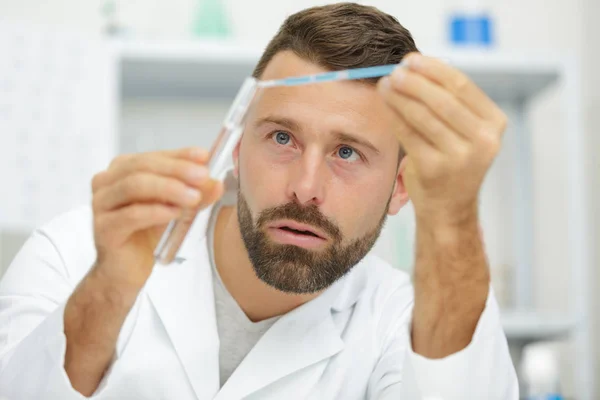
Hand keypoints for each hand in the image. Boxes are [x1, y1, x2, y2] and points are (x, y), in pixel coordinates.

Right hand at [90, 147, 223, 290]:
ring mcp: (101, 205)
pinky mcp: (103, 229)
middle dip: (176, 169)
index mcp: (122, 170)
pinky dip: (156, 211)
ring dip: (168, 188)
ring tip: (193, 197)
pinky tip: (174, 213)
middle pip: (142, 166)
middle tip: (202, 176)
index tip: (204, 156)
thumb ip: (194, 194)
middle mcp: (107, 182)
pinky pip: (131, 215)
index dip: (179, 155)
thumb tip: (216, 183)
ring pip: (135, 186)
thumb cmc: (146, 235)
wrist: (124, 271)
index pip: (153, 155)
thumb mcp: (176, 209)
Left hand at [378, 53, 506, 226]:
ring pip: (423, 116)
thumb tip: (415, 64)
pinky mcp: (435, 169)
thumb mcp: (464, 131)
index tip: (411, 59)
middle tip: (395, 71)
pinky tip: (387, 106)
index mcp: (494, 124)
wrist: (449, 207)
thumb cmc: (452, 161)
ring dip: (400, 97)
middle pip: (443, 99)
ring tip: (385, 85)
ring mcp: (460, 157)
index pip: (462, 86)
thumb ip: (450, 101)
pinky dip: (395, 116)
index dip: (434, 69)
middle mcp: (483, 141)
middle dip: (414, 82)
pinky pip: (409, 134)